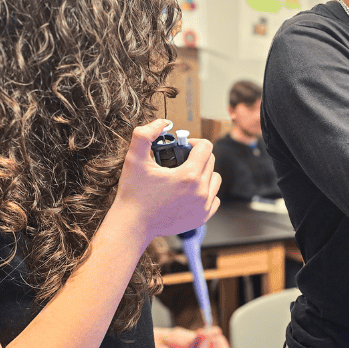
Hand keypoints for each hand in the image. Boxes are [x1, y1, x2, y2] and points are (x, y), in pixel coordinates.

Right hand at [113, 120, 220, 242]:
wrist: (133, 224)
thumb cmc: (133, 192)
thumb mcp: (134, 158)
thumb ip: (145, 134)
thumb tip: (162, 122)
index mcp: (188, 176)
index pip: (206, 147)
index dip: (193, 142)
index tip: (182, 147)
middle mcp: (201, 191)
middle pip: (211, 162)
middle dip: (196, 157)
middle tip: (179, 160)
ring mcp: (204, 206)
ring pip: (215, 179)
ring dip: (203, 173)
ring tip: (185, 175)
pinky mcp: (203, 217)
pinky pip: (214, 197)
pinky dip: (205, 192)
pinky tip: (189, 191)